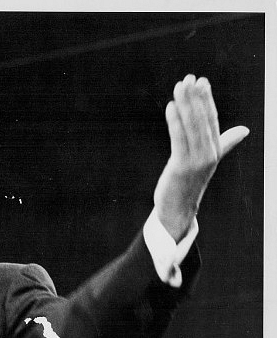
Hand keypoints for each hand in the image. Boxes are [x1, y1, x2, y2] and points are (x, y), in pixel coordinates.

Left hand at [154, 75, 248, 241]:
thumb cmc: (190, 181)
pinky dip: (175, 122)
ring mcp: (196, 161)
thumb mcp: (209, 159)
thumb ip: (225, 142)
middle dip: (196, 98)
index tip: (202, 81)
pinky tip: (171, 107)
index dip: (207, 100)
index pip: (212, 119)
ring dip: (185, 105)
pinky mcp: (182, 167)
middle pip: (202, 120)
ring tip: (179, 87)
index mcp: (214, 149)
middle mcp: (208, 154)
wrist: (179, 208)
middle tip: (190, 78)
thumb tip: (244, 130)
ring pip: (191, 127)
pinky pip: (179, 140)